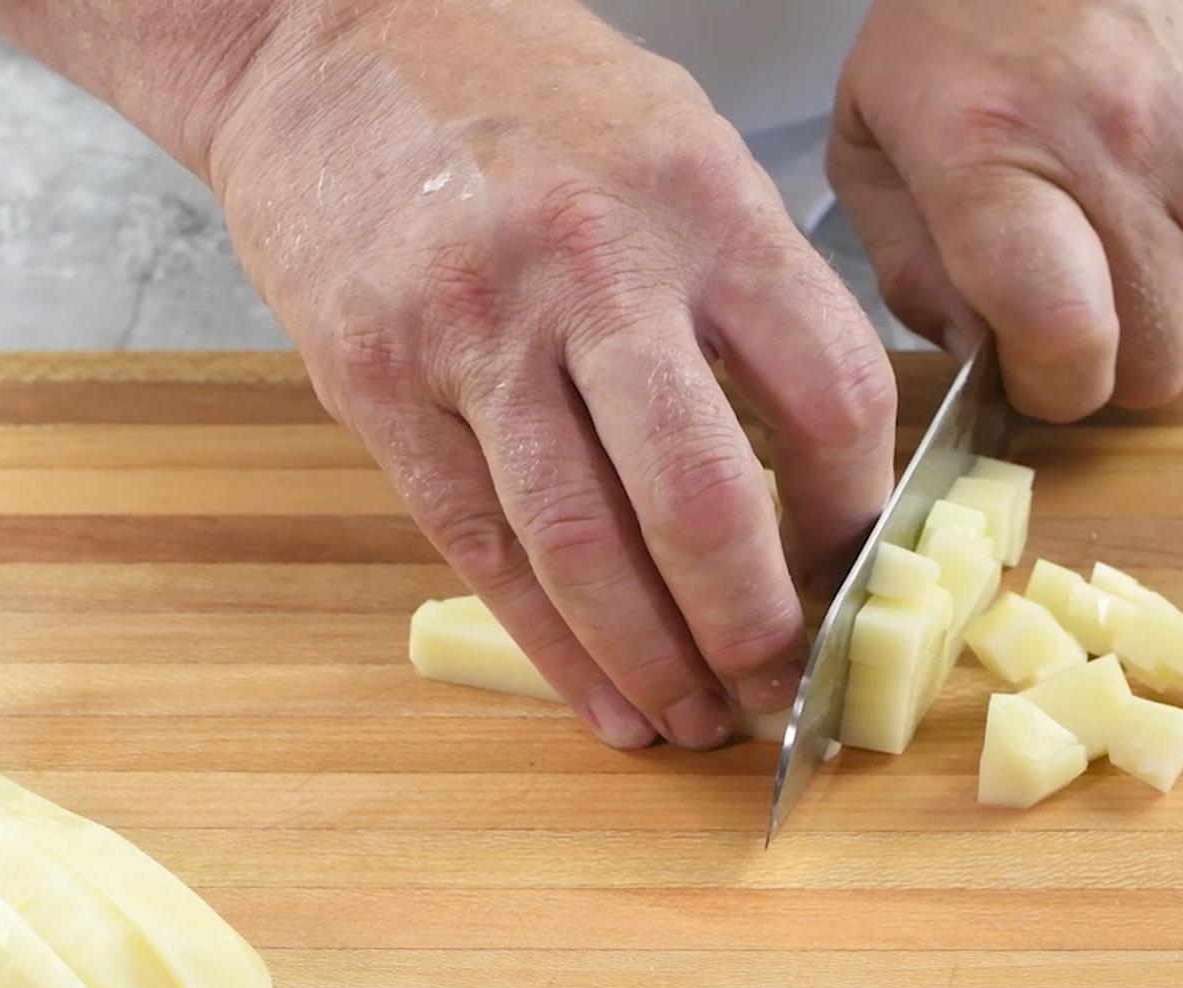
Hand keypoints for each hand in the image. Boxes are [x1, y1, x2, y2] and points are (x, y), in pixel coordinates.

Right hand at [208, 2, 896, 747]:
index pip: (827, 397)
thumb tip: (834, 463)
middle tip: (780, 690)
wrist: (328, 36)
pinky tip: (598, 696)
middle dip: (754, 625)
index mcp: (702, 207)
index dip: (854, 515)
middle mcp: (593, 270)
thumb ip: (761, 292)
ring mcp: (474, 331)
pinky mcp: (378, 382)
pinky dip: (549, 643)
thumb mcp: (685, 148)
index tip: (851, 573)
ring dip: (652, 661)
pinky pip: (479, 546)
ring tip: (694, 723)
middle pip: (704, 498)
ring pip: (582, 547)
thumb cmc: (532, 99)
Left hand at [829, 0, 1182, 419]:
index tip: (1031, 371)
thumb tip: (979, 356)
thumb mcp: (875, 133)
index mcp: (997, 153)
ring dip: (1172, 302)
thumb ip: (910, 267)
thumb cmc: (966, 12)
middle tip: (1074, 310)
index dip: (1053, 389)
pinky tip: (1169, 174)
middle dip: (1112, 363)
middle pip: (1158, 358)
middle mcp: (1122, 145)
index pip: (1068, 342)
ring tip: (1118, 227)